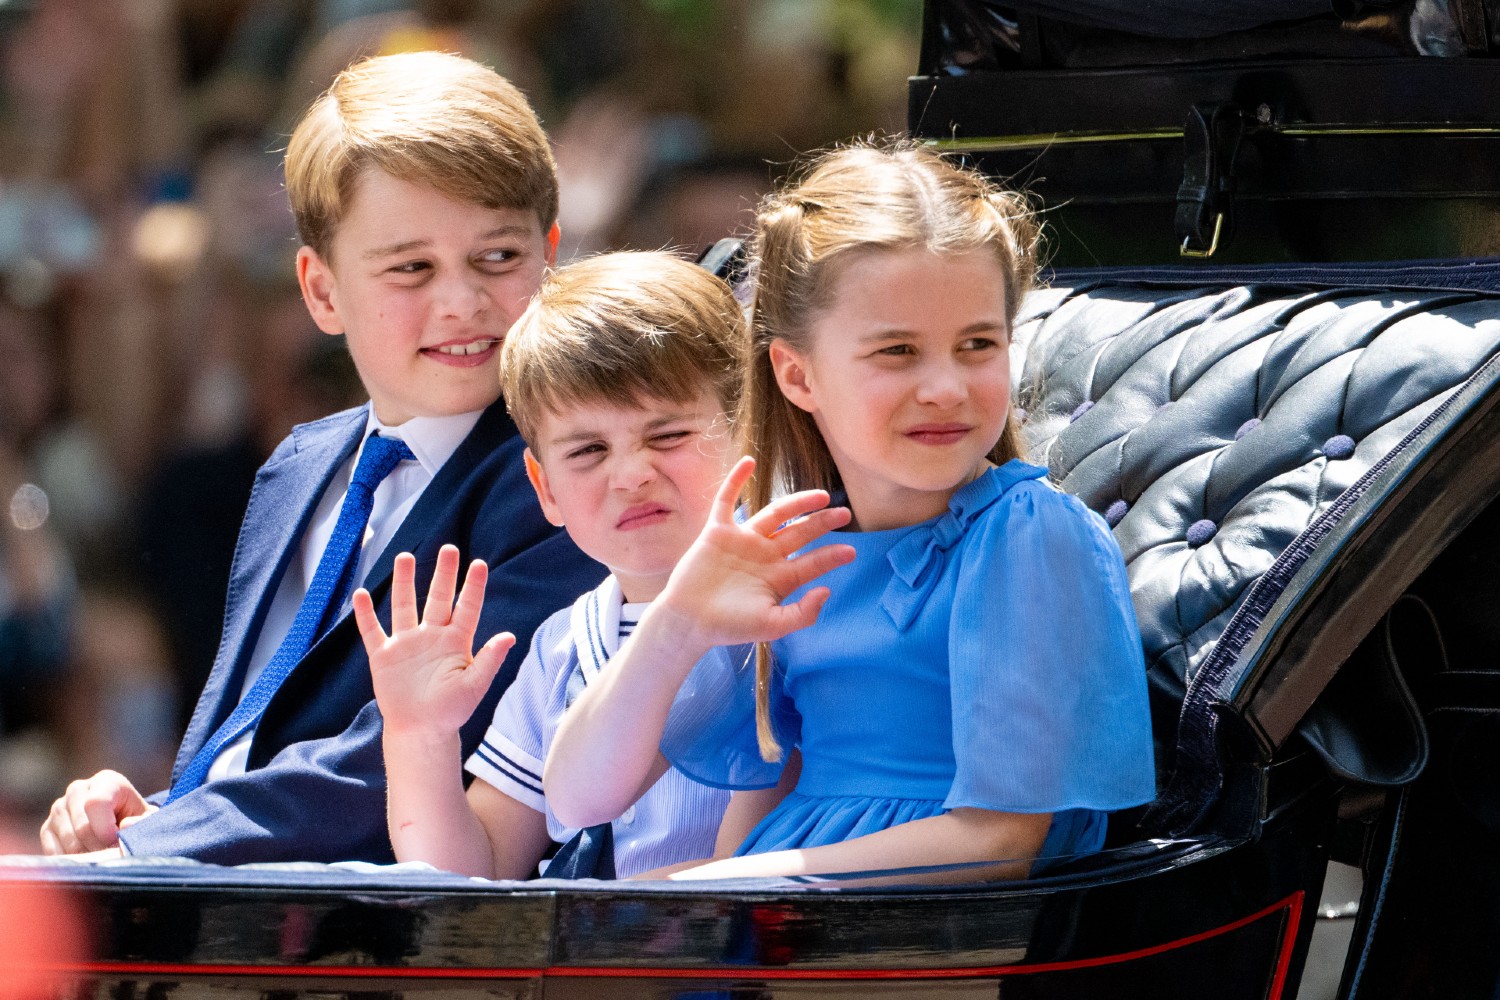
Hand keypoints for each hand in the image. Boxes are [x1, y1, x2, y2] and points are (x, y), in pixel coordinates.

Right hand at [39, 770, 153, 853]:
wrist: (120, 822)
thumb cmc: (136, 818)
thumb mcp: (147, 818)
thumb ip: (144, 821)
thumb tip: (125, 826)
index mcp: (105, 781)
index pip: (96, 803)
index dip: (106, 829)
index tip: (116, 841)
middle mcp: (77, 790)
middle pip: (82, 828)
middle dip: (100, 848)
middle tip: (113, 855)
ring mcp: (58, 808)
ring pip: (69, 843)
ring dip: (87, 857)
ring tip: (104, 857)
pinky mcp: (47, 828)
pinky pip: (54, 851)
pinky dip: (71, 861)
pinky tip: (87, 860)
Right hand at [354, 545, 514, 738]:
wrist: (422, 731)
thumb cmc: (451, 710)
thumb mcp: (474, 685)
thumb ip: (489, 659)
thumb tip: (510, 636)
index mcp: (456, 642)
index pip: (467, 608)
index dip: (473, 587)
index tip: (479, 564)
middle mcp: (432, 636)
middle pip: (438, 598)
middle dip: (443, 574)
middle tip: (449, 548)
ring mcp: (407, 644)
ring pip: (405, 606)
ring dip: (405, 583)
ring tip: (405, 557)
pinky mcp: (384, 657)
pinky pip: (373, 631)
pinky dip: (365, 615)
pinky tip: (361, 595)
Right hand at [658, 457, 855, 649]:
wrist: (689, 621)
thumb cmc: (729, 627)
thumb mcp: (772, 626)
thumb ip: (801, 614)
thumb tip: (827, 591)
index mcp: (779, 577)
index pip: (811, 562)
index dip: (831, 557)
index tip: (851, 552)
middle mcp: (764, 555)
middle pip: (799, 533)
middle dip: (822, 523)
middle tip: (844, 514)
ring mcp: (742, 541)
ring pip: (774, 514)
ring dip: (797, 503)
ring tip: (821, 496)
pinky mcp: (717, 532)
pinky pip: (727, 500)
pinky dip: (736, 480)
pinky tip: (750, 461)